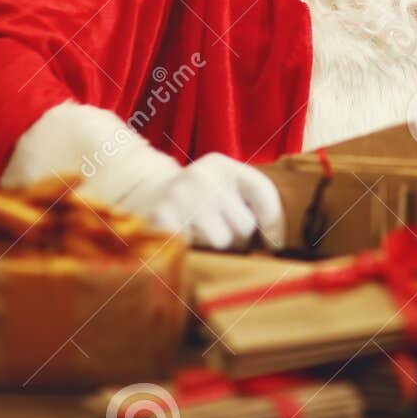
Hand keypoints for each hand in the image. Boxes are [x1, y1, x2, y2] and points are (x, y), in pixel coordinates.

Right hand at [120, 153, 284, 250]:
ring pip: (222, 242)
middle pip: (245, 225)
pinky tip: (183, 239)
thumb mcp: (221, 187)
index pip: (262, 192)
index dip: (274, 221)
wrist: (138, 196)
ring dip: (214, 247)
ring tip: (198, 233)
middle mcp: (201, 175)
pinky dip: (193, 252)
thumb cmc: (195, 200)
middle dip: (237, 236)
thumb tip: (277, 242)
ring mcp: (180, 196)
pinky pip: (197, 251)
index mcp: (221, 165)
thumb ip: (254, 203)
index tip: (275, 241)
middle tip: (215, 228)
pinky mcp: (161, 219)